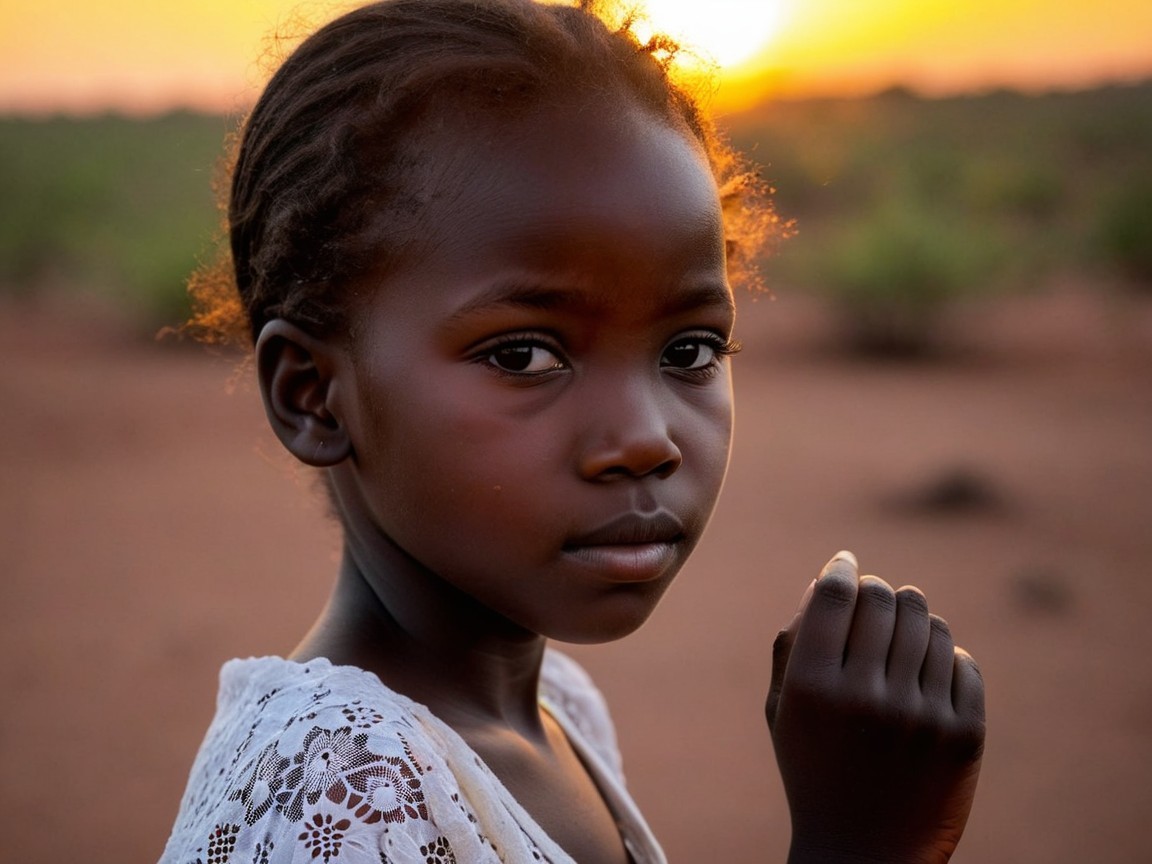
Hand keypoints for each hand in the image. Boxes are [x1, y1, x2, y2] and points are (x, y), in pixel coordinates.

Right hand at [766, 552, 984, 863]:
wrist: (864, 854)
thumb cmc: (814, 769)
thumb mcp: (784, 710)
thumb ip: (794, 643)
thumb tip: (829, 580)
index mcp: (813, 689)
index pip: (837, 595)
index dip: (842, 569)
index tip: (845, 565)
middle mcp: (866, 698)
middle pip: (885, 599)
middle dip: (878, 591)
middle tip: (873, 602)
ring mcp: (920, 717)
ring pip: (929, 624)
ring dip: (914, 620)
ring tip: (901, 641)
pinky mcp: (963, 735)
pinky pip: (962, 661)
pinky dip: (943, 657)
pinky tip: (925, 675)